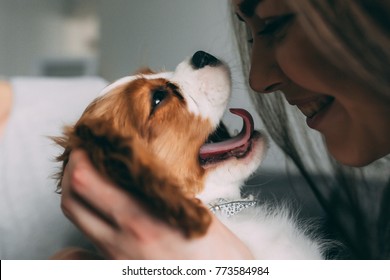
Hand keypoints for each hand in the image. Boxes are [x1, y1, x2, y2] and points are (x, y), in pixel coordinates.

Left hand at [60, 149, 253, 258]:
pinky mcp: (116, 267)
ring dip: (77, 192)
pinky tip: (97, 212)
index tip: (90, 143)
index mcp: (142, 219)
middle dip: (73, 170)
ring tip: (90, 177)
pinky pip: (85, 243)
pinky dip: (83, 222)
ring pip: (76, 219)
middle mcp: (122, 239)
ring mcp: (115, 256)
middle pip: (72, 198)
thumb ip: (166, 189)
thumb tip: (149, 170)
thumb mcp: (196, 211)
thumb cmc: (218, 255)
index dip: (80, 156)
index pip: (87, 181)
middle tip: (85, 155)